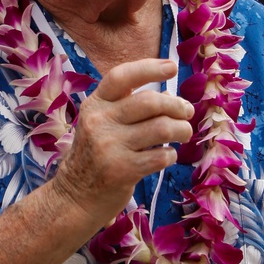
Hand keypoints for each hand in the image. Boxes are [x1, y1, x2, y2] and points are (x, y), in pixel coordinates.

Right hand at [51, 58, 193, 232]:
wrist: (76, 196)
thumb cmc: (97, 155)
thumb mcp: (100, 123)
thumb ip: (127, 106)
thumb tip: (172, 97)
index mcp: (95, 104)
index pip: (121, 76)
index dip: (149, 68)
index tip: (172, 67)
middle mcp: (99, 122)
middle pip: (150, 101)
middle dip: (177, 106)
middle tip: (187, 112)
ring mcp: (110, 146)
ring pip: (162, 128)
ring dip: (182, 129)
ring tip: (184, 133)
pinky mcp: (122, 170)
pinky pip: (161, 156)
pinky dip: (172, 154)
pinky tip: (168, 155)